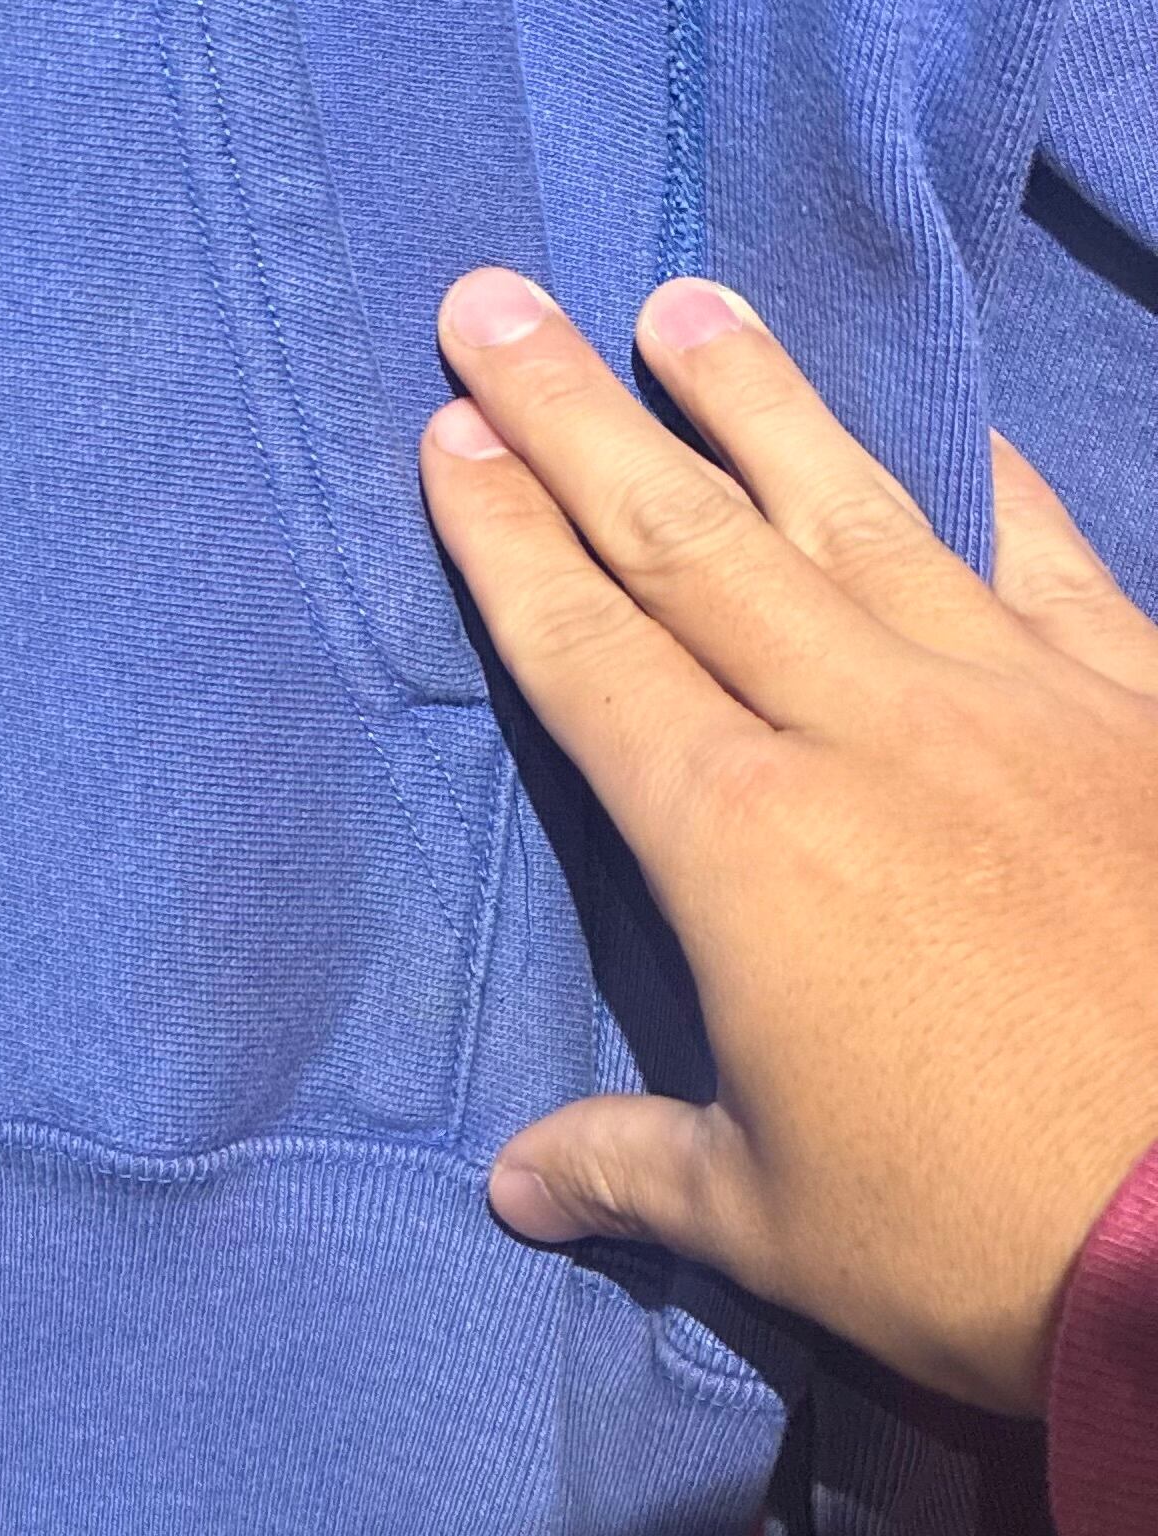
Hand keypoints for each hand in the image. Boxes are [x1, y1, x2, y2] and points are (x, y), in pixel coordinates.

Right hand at [420, 266, 1157, 1415]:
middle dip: (576, 416)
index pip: (588, 652)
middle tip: (494, 304)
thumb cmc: (985, 1235)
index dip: (505, 538)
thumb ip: (636, 1168)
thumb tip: (517, 1187)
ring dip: (757, 402)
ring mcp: (1017, 705)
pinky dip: (998, 492)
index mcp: (739, 840)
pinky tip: (961, 435)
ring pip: (854, 514)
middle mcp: (861, 731)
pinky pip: (1053, 569)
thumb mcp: (778, 1222)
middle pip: (686, 540)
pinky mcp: (1147, 718)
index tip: (447, 434)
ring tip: (686, 300)